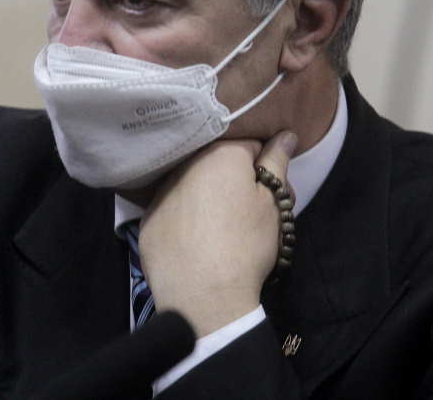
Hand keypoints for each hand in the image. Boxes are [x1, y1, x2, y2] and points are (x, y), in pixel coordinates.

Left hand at [138, 131, 297, 336]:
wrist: (205, 297)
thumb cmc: (246, 245)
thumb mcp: (273, 204)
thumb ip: (277, 163)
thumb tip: (285, 135)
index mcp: (220, 155)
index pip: (251, 146)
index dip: (265, 168)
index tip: (269, 193)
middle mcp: (185, 165)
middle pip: (218, 164)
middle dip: (234, 181)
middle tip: (248, 215)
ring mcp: (161, 193)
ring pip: (192, 184)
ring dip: (206, 195)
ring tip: (219, 230)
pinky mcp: (147, 220)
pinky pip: (172, 209)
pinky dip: (184, 217)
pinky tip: (196, 241)